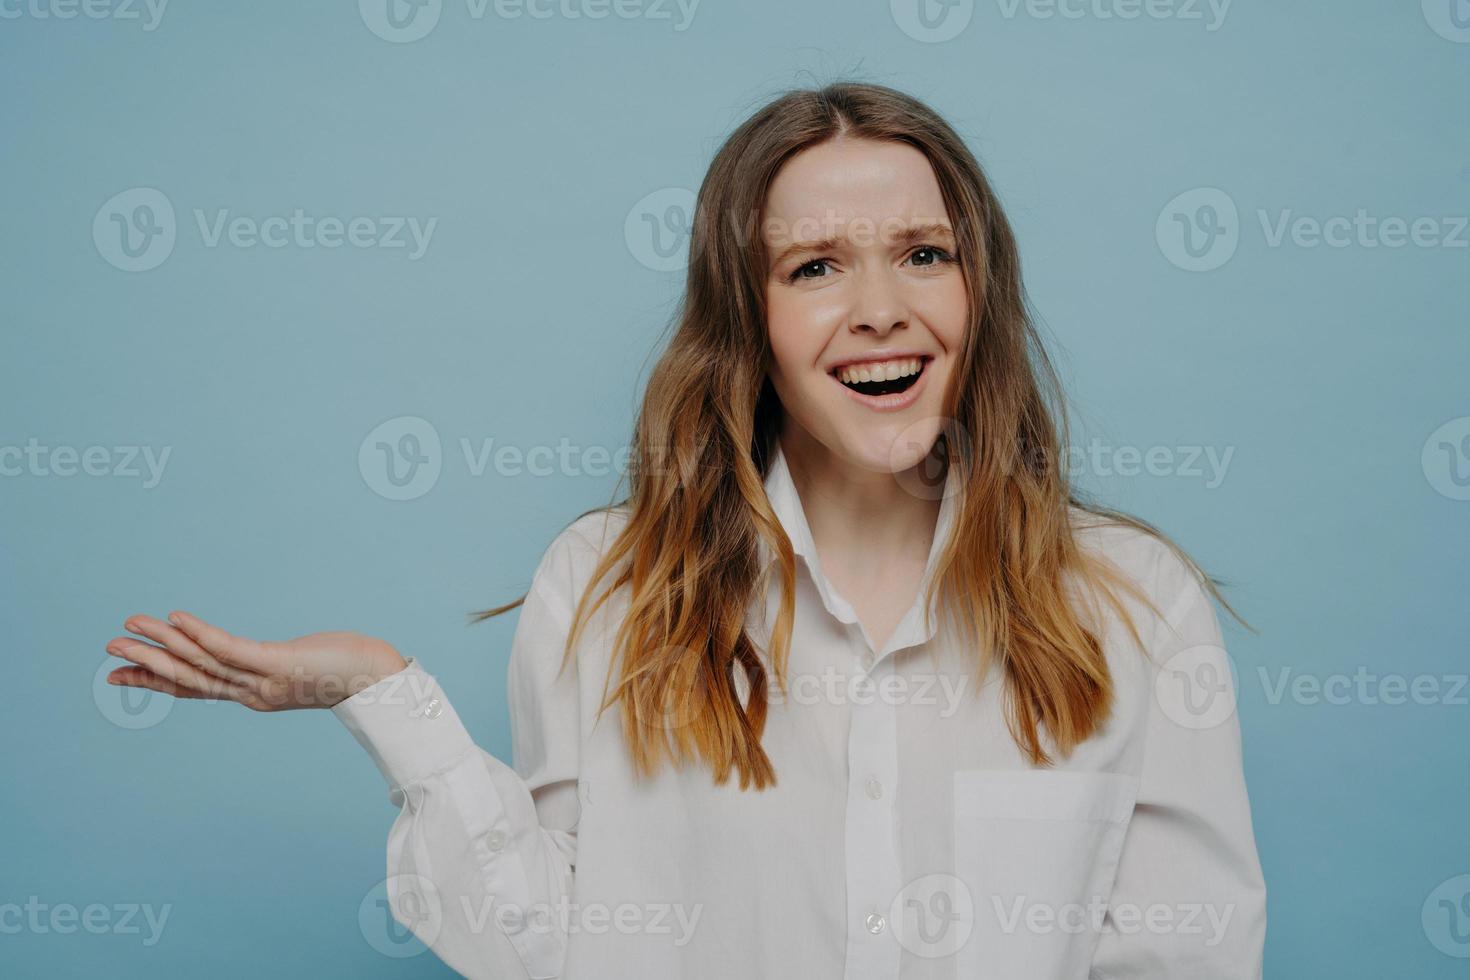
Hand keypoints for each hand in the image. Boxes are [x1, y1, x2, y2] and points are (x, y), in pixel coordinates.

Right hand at [104, 611, 408, 710]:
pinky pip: (233, 649)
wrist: (384, 681)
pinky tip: (176, 617)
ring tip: (131, 626)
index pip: (194, 688)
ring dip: (163, 644)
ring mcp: (264, 681)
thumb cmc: (347, 669)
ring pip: (203, 663)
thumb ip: (274, 665)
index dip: (154, 681)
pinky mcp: (279, 664)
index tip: (118, 673)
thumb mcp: (300, 667)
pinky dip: (202, 633)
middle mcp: (253, 693)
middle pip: (189, 678)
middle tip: (109, 647)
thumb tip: (263, 656)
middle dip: (147, 662)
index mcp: (253, 694)